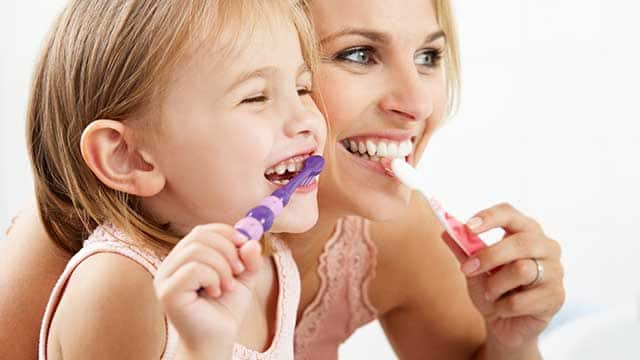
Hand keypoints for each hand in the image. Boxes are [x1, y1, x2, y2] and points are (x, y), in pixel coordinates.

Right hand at [153, 224, 262, 355]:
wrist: (217, 341)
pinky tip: (216, 292)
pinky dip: (213, 278)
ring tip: (228, 286)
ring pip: (196, 250)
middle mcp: (170, 265)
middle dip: (227, 249)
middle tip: (239, 270)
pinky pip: (193, 269)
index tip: (245, 245)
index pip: (202, 231)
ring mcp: (165, 278)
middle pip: (199, 235)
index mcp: (185, 258)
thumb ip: (249, 259)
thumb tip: (252, 241)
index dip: (226, 233)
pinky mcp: (167, 292)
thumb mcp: (244, 278)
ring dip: (222, 266)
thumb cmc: (225, 310)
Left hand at [442, 203, 564, 348]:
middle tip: (467, 269)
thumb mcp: (474, 269)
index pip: (510, 213)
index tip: (467, 227)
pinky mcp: (556, 297)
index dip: (489, 217)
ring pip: (522, 270)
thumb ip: (463, 250)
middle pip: (520, 242)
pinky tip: (504, 309)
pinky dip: (503, 307)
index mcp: (526, 231)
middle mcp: (546, 247)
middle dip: (489, 256)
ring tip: (490, 294)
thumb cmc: (493, 289)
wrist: (506, 324)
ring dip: (495, 286)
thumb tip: (446, 232)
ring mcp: (555, 271)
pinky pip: (521, 300)